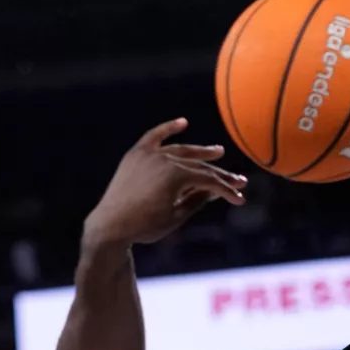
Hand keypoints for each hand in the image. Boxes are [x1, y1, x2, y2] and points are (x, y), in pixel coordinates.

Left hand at [84, 118, 246, 247]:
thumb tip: (215, 190)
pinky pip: (154, 137)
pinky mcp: (135, 155)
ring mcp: (149, 155)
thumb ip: (197, 200)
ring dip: (200, 151)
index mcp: (176, 176)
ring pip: (181, 151)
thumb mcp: (175, 216)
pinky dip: (168, 128)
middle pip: (198, 165)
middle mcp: (164, 160)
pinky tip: (183, 122)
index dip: (226, 190)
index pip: (209, 180)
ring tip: (217, 152)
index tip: (240, 200)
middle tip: (238, 180)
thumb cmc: (144, 227)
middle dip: (220, 175)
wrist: (109, 226)